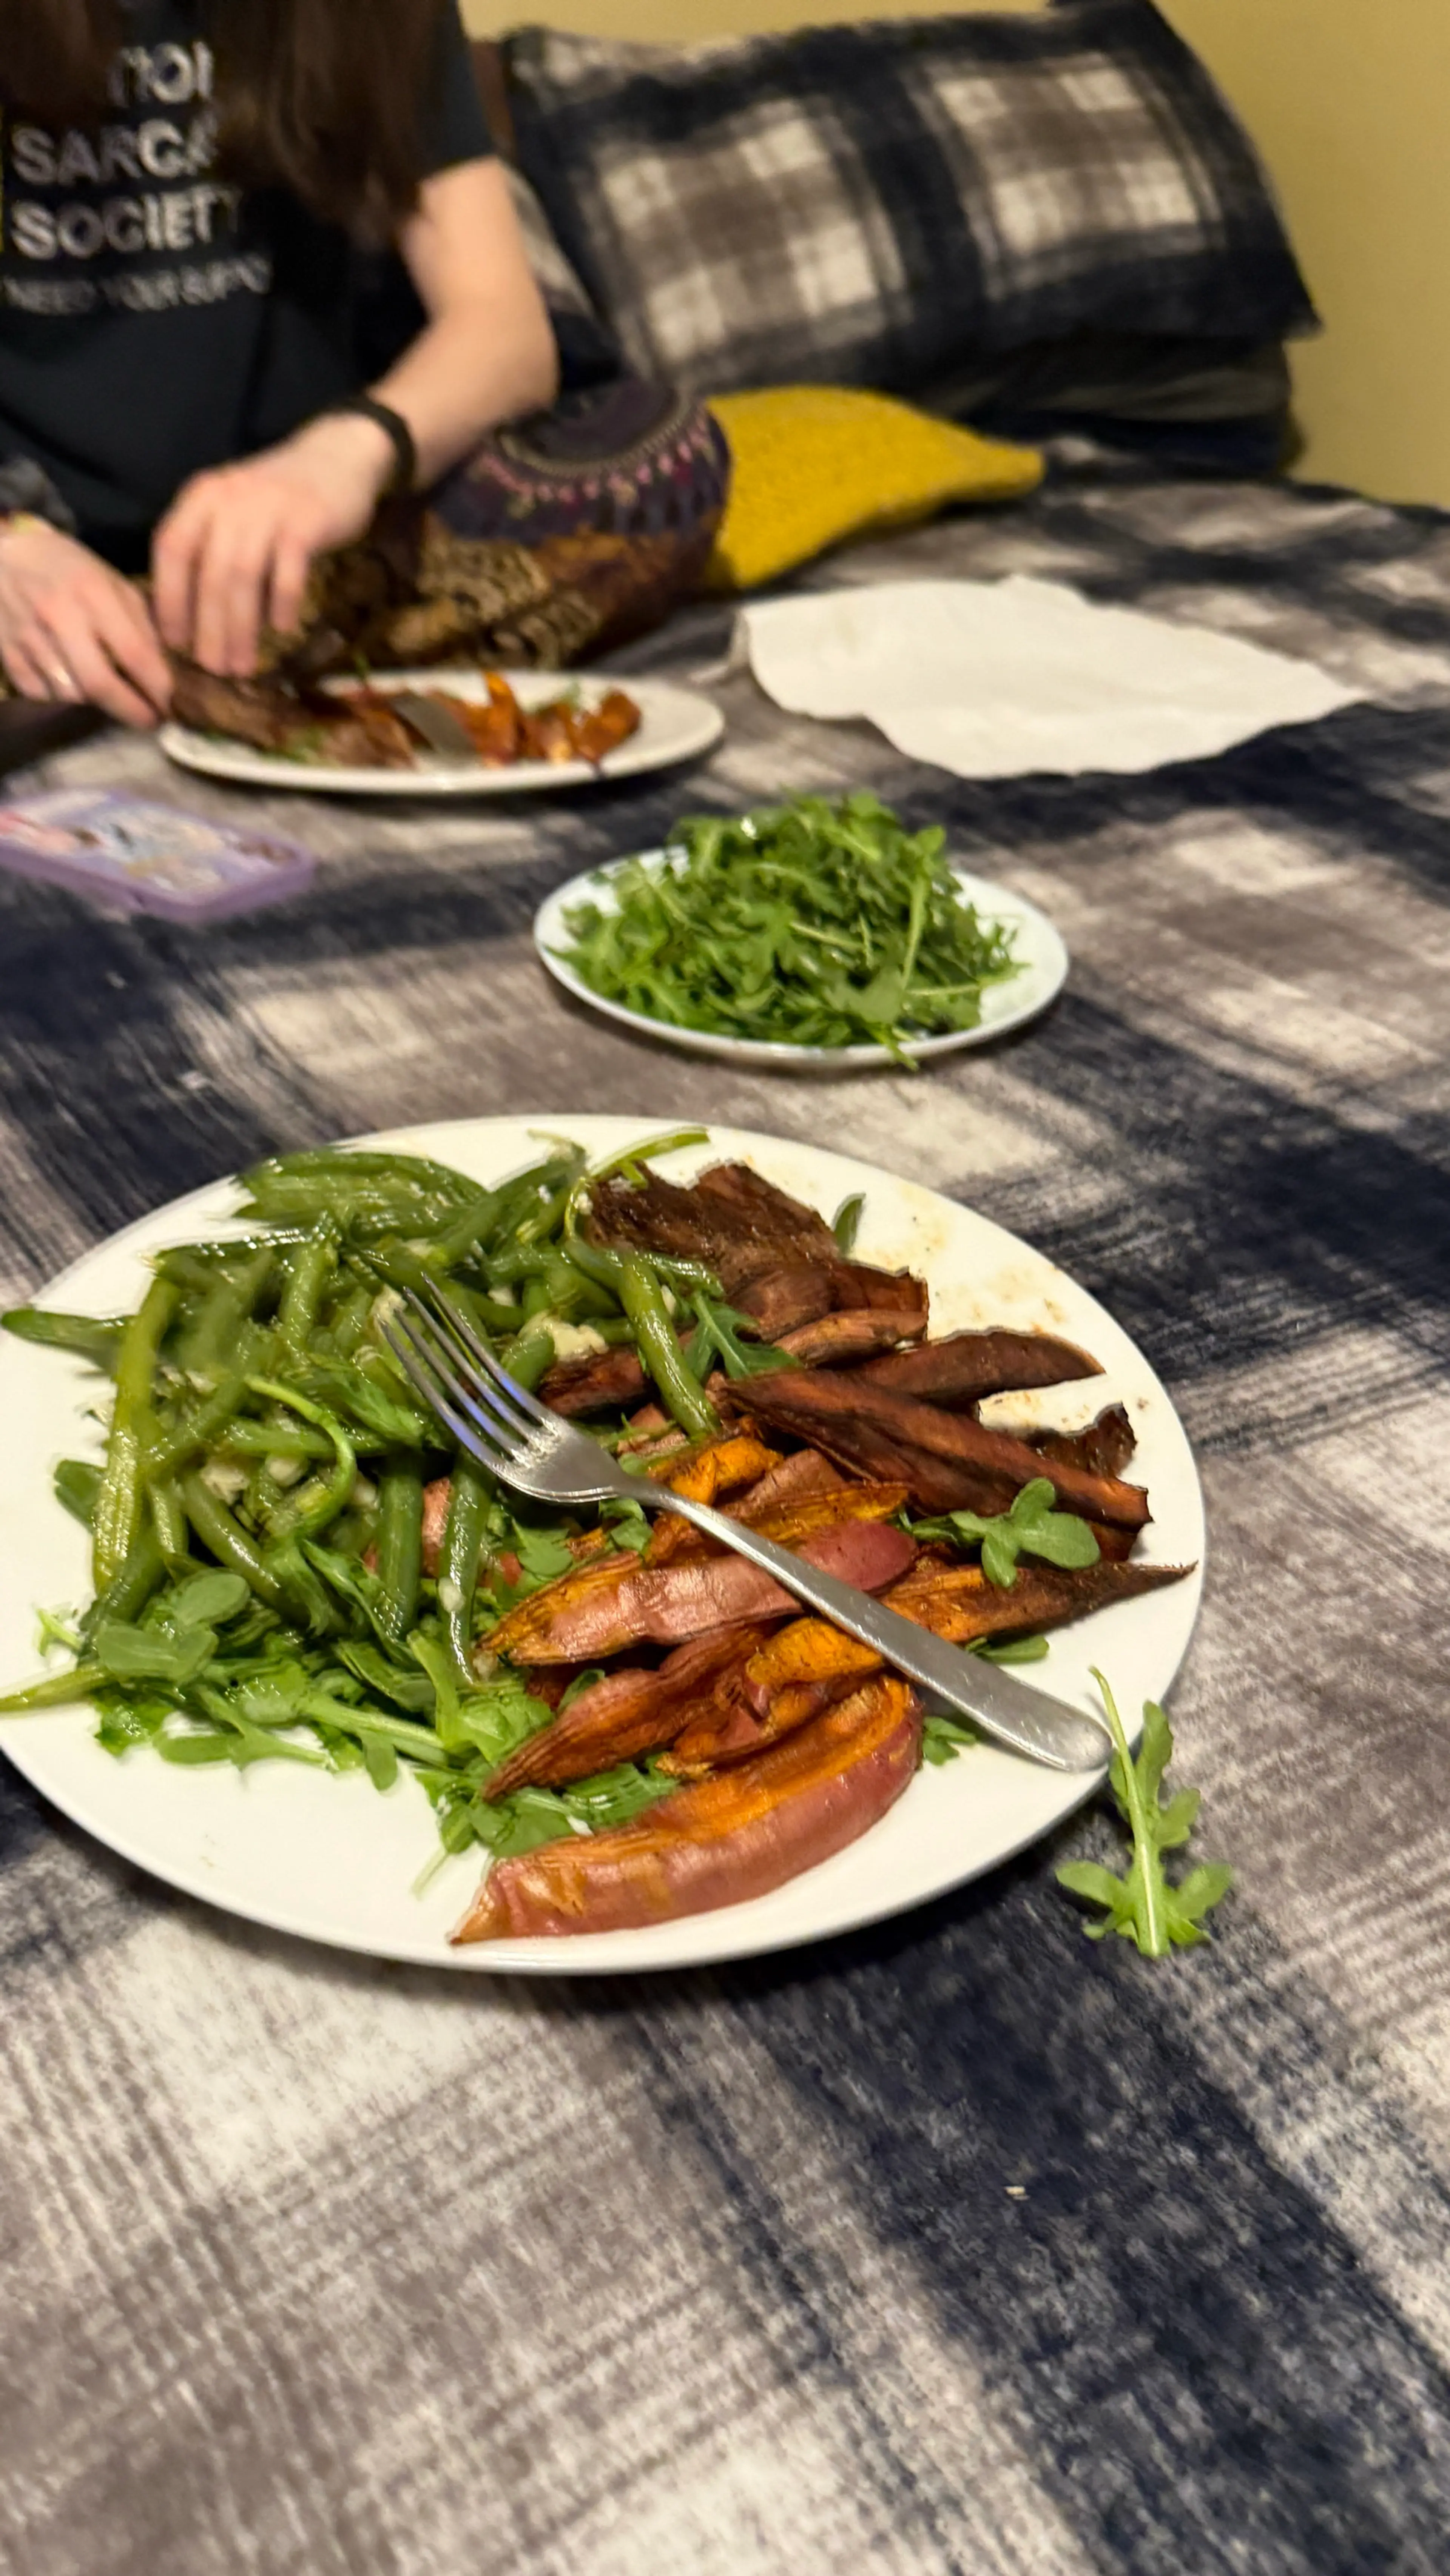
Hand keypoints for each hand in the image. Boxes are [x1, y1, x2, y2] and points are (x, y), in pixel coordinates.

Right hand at [0, 522, 171, 728]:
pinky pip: (42, 694)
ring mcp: (29, 637)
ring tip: (110, 694)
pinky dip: (62, 696)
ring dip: (97, 702)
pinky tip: (72, 682)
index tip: (173, 706)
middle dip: (131, 711)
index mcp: (93, 593)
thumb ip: (140, 622)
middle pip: (99, 684)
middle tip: (149, 721)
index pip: (134, 653)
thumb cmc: (67, 568)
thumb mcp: (111, 581)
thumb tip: (165, 671)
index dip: (157, 688)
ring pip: (71, 694)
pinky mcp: (7, 652)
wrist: (3, 555)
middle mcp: (59, 616)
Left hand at [152, 414, 396, 678]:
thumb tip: (194, 615)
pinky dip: (282, 603)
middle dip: (208, 627)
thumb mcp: (234, 509)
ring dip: (240, 627)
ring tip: (241, 665)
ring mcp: (268, 508)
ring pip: (243, 576)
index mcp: (202, 497)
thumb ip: (211, 546)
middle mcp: (229, 499)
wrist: (338, 456)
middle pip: (209, 572)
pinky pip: (288, 570)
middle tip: (212, 669)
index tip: (173, 642)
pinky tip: (281, 630)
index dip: (169, 598)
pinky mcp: (306, 521)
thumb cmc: (280, 495)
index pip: (171, 548)